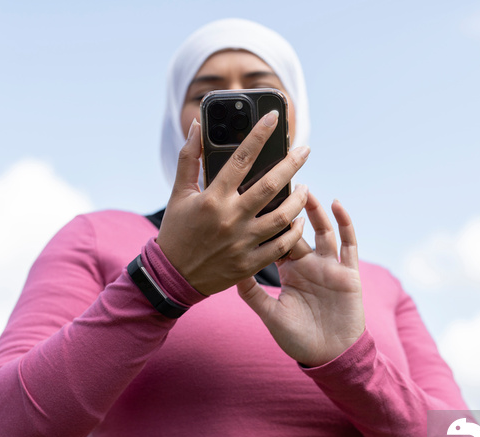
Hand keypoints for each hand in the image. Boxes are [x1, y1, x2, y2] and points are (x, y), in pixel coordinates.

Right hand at [156, 112, 309, 295]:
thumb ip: (189, 159)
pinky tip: (299, 219)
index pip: (241, 158)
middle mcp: (230, 218)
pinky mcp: (250, 263)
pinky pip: (280, 245)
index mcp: (212, 198)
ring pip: (281, 216)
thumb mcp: (178, 194)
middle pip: (269, 185)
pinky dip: (293, 231)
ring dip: (298, 199)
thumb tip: (197, 126)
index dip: (259, 134)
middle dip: (291, 163)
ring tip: (305, 187)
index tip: (275, 117)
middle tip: (305, 150)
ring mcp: (242, 242)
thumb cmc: (177, 231)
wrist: (173, 276)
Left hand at [237, 192, 364, 366]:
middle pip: (297, 229)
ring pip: (322, 230)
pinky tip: (337, 203)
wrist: (329, 356)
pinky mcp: (349, 272)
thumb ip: (252, 293)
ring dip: (314, 209)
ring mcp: (329, 266)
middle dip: (289, 208)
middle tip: (276, 182)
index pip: (277, 239)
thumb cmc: (298, 338)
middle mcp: (309, 264)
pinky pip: (348, 243)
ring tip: (303, 187)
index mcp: (289, 272)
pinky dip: (344, 223)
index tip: (254, 200)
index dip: (268, 221)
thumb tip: (229, 271)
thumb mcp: (270, 314)